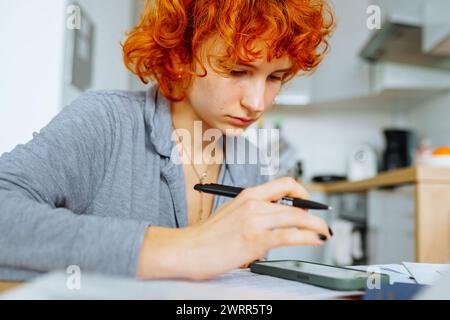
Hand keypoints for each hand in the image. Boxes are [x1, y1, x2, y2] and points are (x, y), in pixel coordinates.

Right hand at [136, 177, 331, 279]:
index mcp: (247, 195)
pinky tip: (315, 239)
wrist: (187, 249)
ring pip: (297, 218)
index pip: (284, 183)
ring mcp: (255, 221)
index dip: (302, 191)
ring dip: (316, 226)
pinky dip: (308, 237)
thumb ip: (254, 212)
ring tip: (323, 233)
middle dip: (313, 215)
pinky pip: (290, 235)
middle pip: (295, 204)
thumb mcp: (232, 213)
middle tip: (320, 224)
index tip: (309, 201)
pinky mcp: (256, 240)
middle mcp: (253, 204)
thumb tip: (275, 220)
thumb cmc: (206, 236)